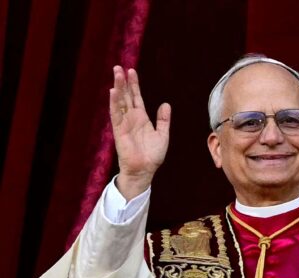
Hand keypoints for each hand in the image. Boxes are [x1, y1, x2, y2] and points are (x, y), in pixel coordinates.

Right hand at [109, 66, 170, 200]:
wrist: (145, 170)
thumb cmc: (152, 155)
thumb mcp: (162, 135)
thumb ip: (163, 120)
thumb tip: (166, 104)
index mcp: (141, 118)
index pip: (136, 97)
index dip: (134, 84)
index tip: (131, 71)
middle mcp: (131, 118)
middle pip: (126, 95)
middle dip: (123, 81)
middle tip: (118, 67)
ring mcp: (124, 123)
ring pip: (120, 101)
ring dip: (118, 87)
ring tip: (116, 73)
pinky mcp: (119, 130)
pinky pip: (116, 114)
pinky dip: (114, 103)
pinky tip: (113, 92)